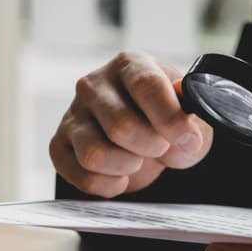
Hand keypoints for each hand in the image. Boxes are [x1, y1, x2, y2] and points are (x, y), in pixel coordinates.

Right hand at [50, 51, 213, 196]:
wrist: (150, 139)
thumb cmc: (169, 120)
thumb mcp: (190, 115)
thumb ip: (192, 122)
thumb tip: (185, 133)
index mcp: (130, 65)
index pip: (146, 85)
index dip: (169, 116)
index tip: (185, 136)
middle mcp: (95, 85)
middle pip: (121, 125)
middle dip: (151, 146)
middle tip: (161, 147)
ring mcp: (73, 114)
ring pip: (94, 153)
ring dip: (127, 166)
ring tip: (138, 160)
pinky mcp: (60, 145)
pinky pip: (80, 175)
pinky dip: (107, 185)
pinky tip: (121, 176)